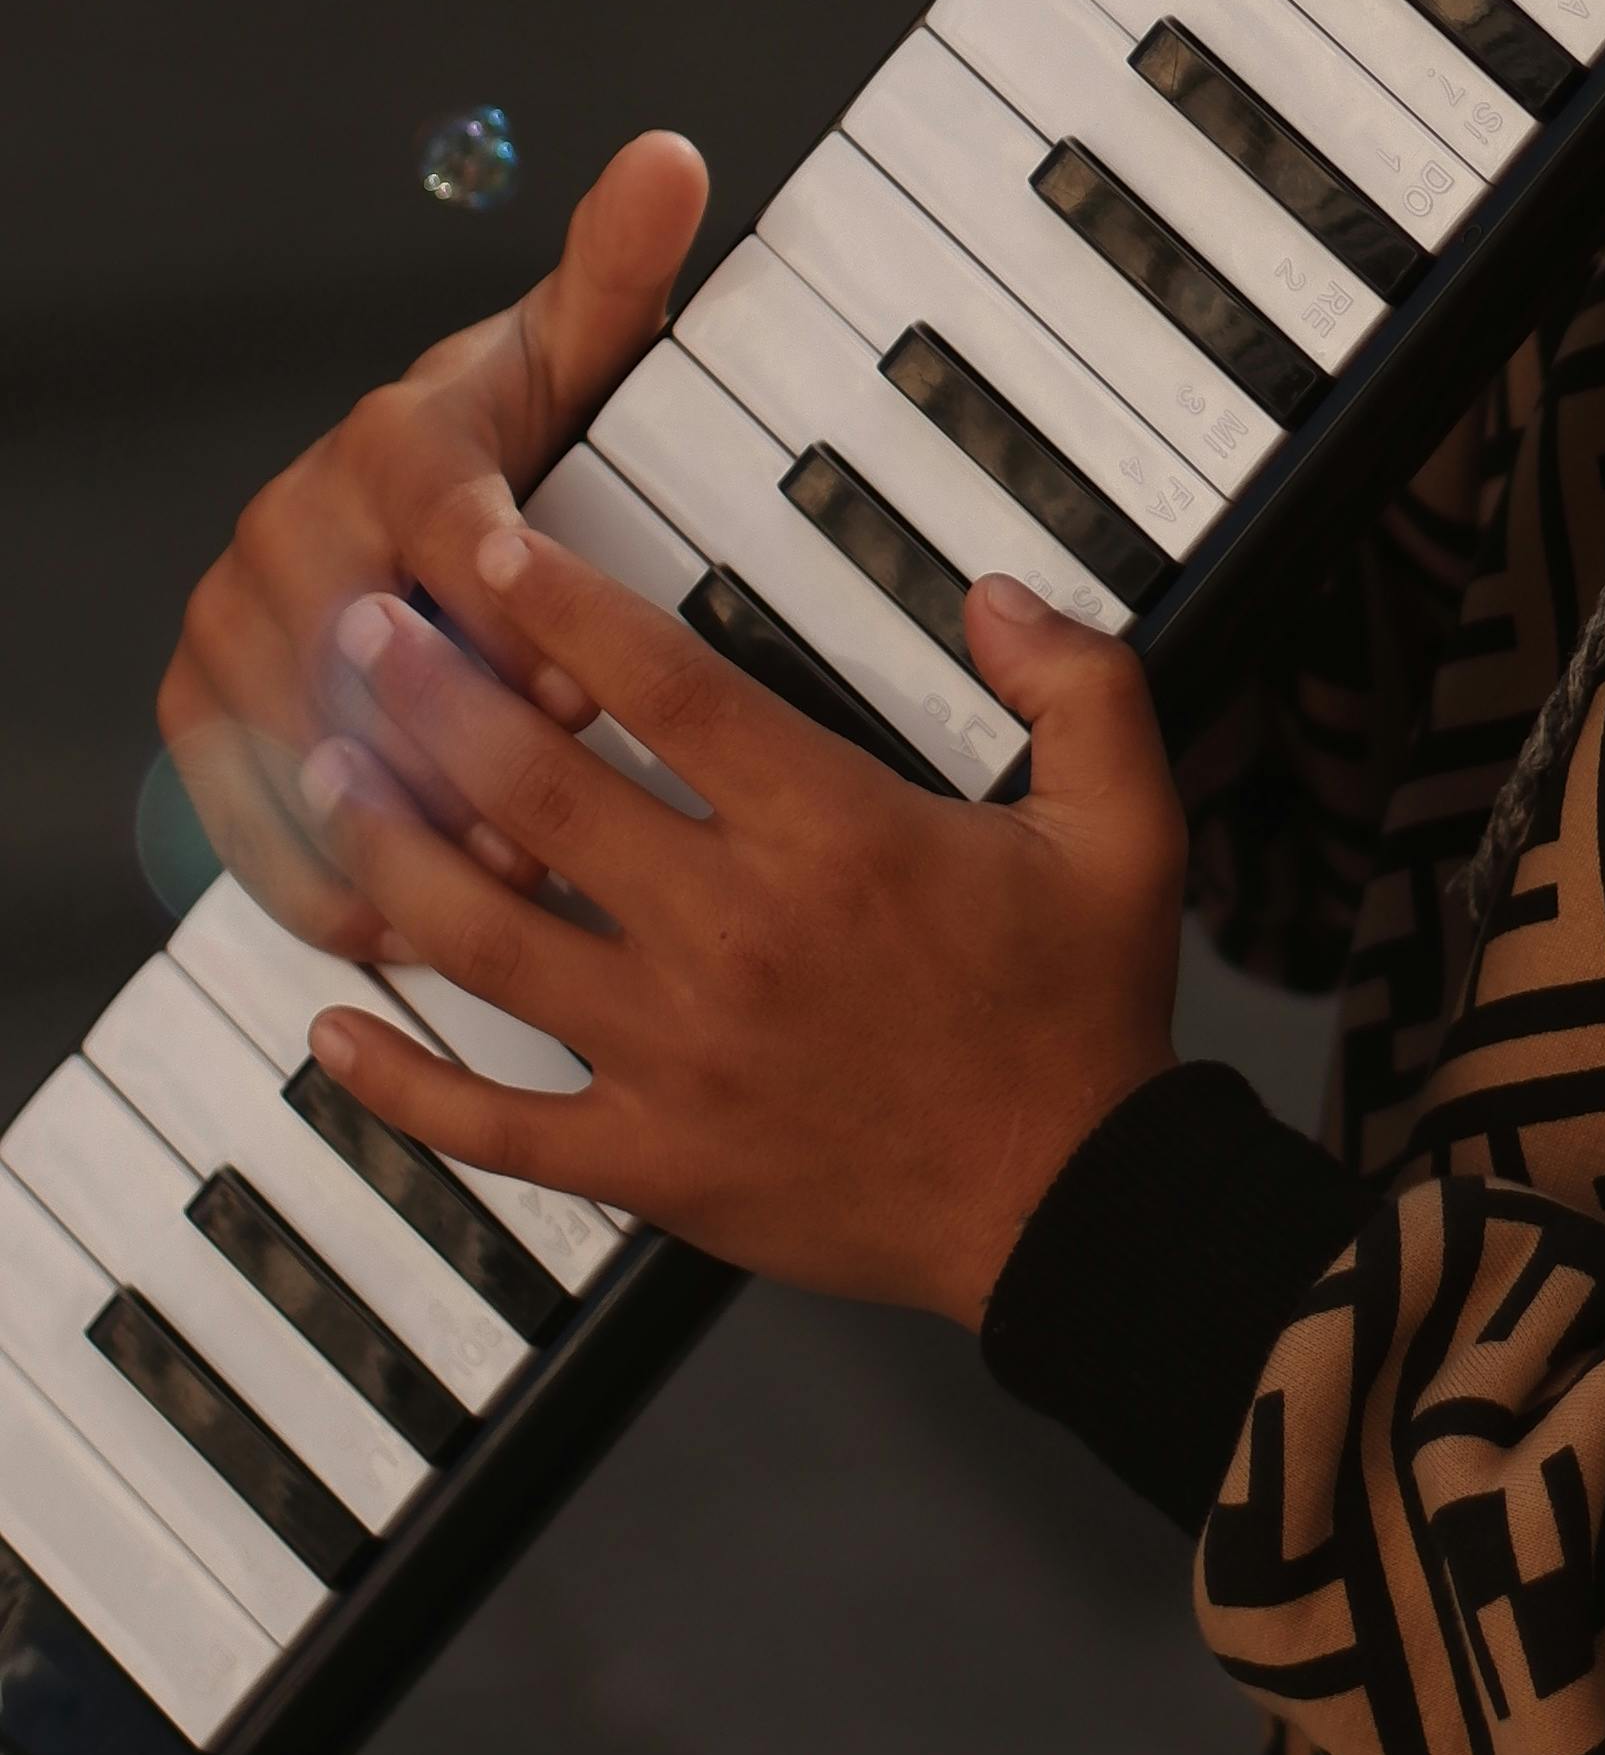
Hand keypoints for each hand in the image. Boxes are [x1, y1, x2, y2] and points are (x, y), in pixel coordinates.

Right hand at [156, 132, 709, 959]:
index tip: (581, 693)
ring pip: (301, 748)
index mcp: (392, 440)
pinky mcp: (202, 702)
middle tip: (561, 833)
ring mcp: (232, 616)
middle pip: (364, 663)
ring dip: (398, 830)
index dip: (515, 621)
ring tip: (499, 895)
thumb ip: (622, 272)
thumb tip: (669, 159)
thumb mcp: (592, 353)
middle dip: (464, 752)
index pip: (448, 533)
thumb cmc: (538, 427)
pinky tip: (405, 929)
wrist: (424, 494)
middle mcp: (290, 522)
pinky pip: (242, 811)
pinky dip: (318, 876)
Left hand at [285, 520, 1185, 1323]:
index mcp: (833, 835)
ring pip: (484, 937)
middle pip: (535, 791)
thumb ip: (1078, 684)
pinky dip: (398, 1080)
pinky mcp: (651, 1159)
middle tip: (362, 633)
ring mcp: (675, 1054)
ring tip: (326, 781)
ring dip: (387, 851)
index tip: (488, 548)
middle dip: (431, 697)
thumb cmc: (1083, 1010)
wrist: (1073, 1207)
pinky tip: (334, 1028)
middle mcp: (732, 932)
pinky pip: (491, 1120)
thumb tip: (999, 593)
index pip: (663, 687)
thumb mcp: (1128, 825)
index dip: (562, 604)